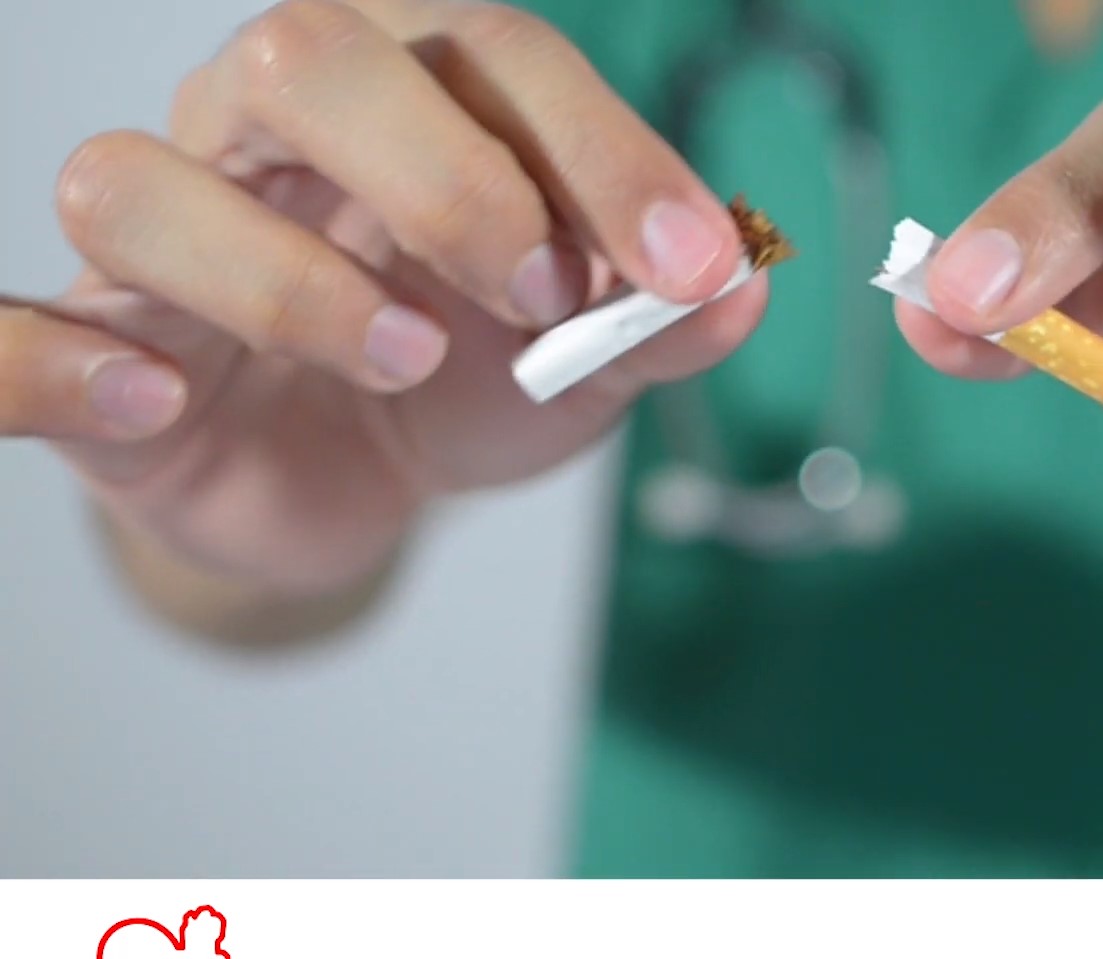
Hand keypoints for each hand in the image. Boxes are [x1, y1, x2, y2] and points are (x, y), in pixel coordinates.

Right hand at [1, 0, 760, 594]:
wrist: (354, 482)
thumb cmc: (466, 379)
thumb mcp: (587, 356)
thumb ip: (663, 321)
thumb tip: (747, 289)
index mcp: (407, 95)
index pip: (491, 52)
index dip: (600, 150)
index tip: (693, 263)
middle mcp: (265, 134)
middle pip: (305, 58)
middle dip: (449, 176)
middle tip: (546, 297)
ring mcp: (163, 246)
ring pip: (141, 180)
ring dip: (288, 278)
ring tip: (406, 356)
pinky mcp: (96, 357)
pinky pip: (8, 333)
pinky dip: (54, 364)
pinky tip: (160, 401)